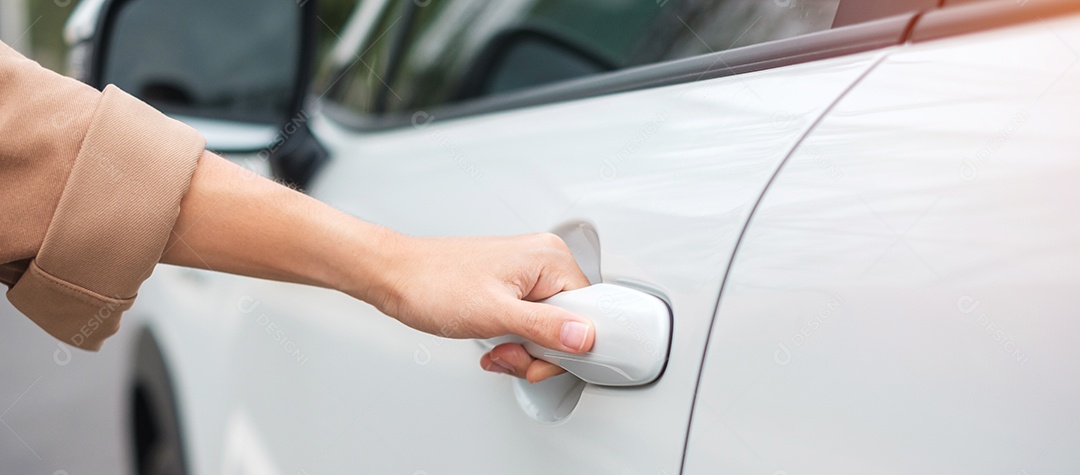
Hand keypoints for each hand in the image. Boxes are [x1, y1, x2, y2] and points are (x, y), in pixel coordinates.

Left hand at [360, 232, 593, 382]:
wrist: (396, 277)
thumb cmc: (434, 285)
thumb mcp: (495, 314)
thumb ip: (545, 327)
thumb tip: (585, 337)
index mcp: (549, 257)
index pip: (589, 312)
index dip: (567, 346)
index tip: (538, 358)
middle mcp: (543, 259)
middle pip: (570, 323)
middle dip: (539, 351)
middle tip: (510, 354)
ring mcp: (527, 272)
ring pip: (548, 327)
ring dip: (523, 349)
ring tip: (496, 348)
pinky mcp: (513, 285)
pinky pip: (530, 322)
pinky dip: (514, 340)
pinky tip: (493, 343)